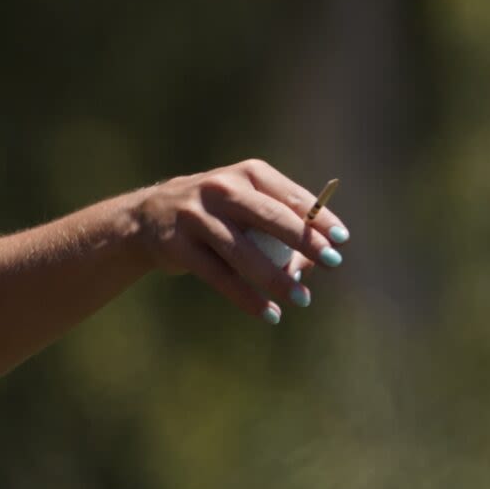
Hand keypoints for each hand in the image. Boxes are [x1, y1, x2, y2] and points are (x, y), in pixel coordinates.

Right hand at [131, 161, 350, 321]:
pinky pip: (218, 276)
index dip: (318, 219)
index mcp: (246, 174)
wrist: (147, 217)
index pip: (290, 197)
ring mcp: (196, 216)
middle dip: (305, 241)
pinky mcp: (177, 245)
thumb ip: (279, 229)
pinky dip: (246, 297)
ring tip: (303, 300)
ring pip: (243, 252)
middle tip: (333, 262)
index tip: (342, 239)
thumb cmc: (215, 214)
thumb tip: (312, 262)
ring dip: (276, 279)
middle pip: (270, 217)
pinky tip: (269, 314)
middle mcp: (221, 189)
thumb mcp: (245, 207)